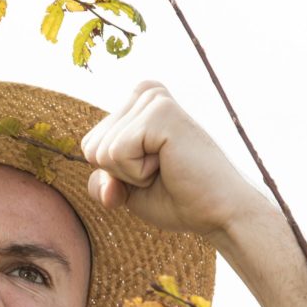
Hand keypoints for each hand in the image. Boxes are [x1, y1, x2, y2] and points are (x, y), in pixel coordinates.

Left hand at [80, 81, 266, 238]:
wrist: (217, 212)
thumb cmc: (176, 198)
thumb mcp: (126, 189)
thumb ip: (100, 178)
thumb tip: (96, 163)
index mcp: (137, 104)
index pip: (90, 145)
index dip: (113, 175)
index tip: (151, 175)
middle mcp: (145, 93)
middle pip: (91, 147)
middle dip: (120, 175)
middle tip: (161, 173)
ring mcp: (154, 99)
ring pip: (101, 151)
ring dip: (131, 175)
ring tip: (167, 168)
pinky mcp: (161, 111)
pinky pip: (116, 153)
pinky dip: (137, 174)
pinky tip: (168, 166)